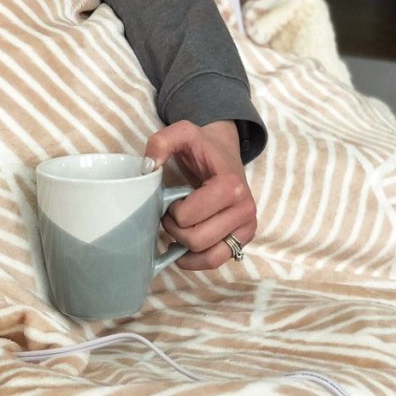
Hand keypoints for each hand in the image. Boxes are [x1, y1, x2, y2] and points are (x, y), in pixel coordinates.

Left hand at [144, 120, 256, 269]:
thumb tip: (148, 167)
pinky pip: (217, 261)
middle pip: (197, 240)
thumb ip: (162, 142)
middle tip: (171, 214)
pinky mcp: (243, 239)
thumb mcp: (183, 133)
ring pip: (209, 257)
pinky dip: (196, 261)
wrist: (225, 152)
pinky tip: (183, 248)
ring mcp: (247, 227)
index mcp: (231, 187)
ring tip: (179, 229)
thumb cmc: (203, 147)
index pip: (188, 217)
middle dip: (175, 230)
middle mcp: (245, 210)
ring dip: (186, 247)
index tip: (171, 200)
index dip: (171, 212)